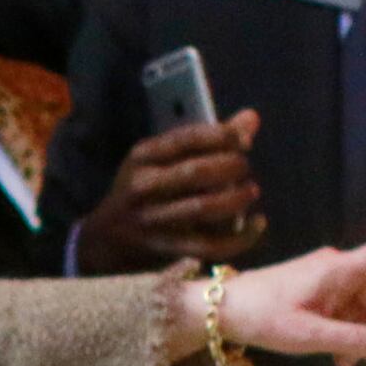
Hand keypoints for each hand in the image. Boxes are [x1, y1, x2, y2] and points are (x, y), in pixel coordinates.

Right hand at [78, 111, 265, 272]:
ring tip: (250, 191)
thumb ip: (206, 139)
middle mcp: (143, 186)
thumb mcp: (161, 159)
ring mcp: (153, 219)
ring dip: (237, 198)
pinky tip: (258, 223)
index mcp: (142, 157)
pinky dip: (241, 237)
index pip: (186, 139)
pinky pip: (210, 244)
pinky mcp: (166, 247)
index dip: (221, 136)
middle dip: (231, 167)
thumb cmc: (144, 190)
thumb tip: (251, 118)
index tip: (243, 139)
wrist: (107, 237)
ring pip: (204, 208)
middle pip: (196, 172)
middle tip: (244, 167)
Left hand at [189, 229, 365, 365]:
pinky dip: (348, 330)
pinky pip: (346, 308)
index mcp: (337, 270)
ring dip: (362, 333)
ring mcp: (325, 278)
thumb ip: (348, 340)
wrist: (220, 309)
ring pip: (364, 303)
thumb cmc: (261, 316)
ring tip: (345, 365)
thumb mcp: (305, 334)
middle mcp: (336, 268)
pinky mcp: (315, 289)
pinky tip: (336, 356)